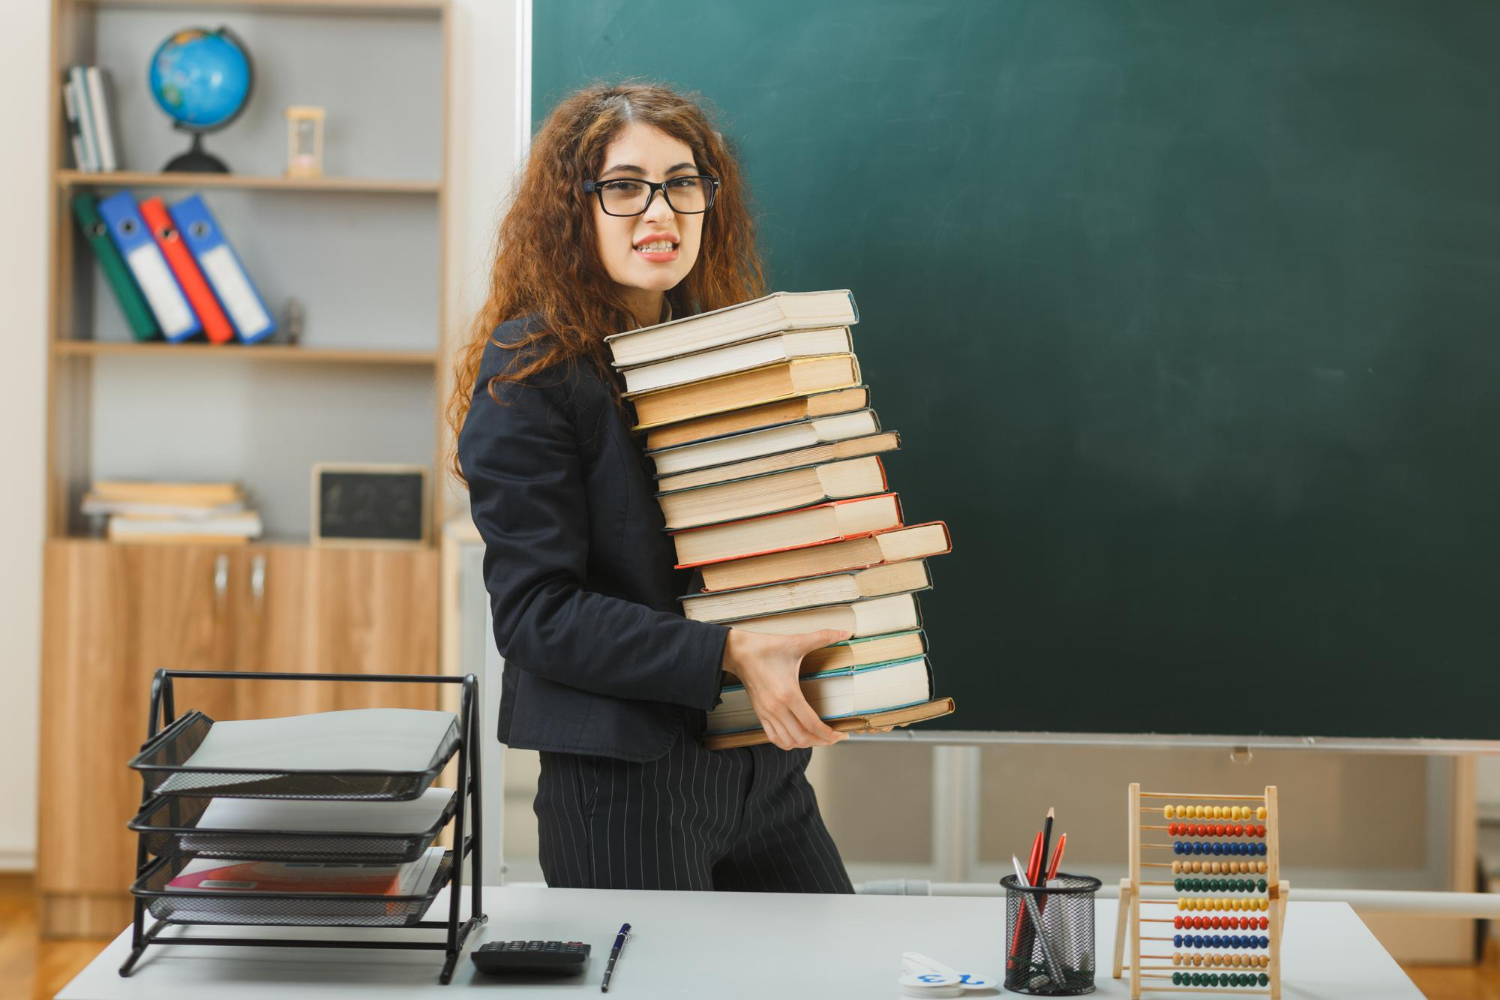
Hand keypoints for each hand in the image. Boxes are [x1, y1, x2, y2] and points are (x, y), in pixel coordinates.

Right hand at [721, 627, 851, 749]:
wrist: (738, 652)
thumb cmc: (766, 648)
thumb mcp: (796, 642)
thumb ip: (822, 637)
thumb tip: (845, 631)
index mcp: (788, 694)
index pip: (812, 724)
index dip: (829, 734)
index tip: (841, 734)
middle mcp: (776, 709)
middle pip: (802, 738)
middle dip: (822, 741)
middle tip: (835, 737)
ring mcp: (767, 714)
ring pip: (788, 742)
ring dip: (805, 744)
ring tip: (819, 738)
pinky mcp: (760, 714)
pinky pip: (774, 738)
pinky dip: (788, 742)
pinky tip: (798, 737)